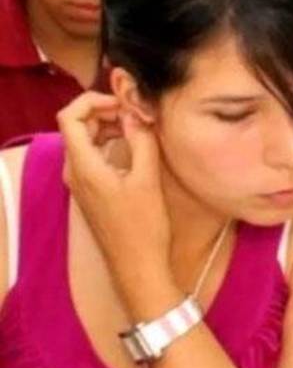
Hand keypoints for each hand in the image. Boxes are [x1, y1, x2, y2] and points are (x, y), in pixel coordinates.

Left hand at [57, 92, 173, 317]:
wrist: (137, 266)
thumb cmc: (143, 226)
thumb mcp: (148, 179)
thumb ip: (141, 141)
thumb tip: (135, 113)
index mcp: (83, 166)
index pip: (70, 117)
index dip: (94, 101)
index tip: (124, 104)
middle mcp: (74, 172)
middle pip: (77, 127)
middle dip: (105, 112)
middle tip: (137, 115)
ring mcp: (80, 184)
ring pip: (85, 142)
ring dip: (108, 128)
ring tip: (138, 129)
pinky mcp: (90, 192)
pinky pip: (91, 157)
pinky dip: (108, 145)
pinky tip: (133, 151)